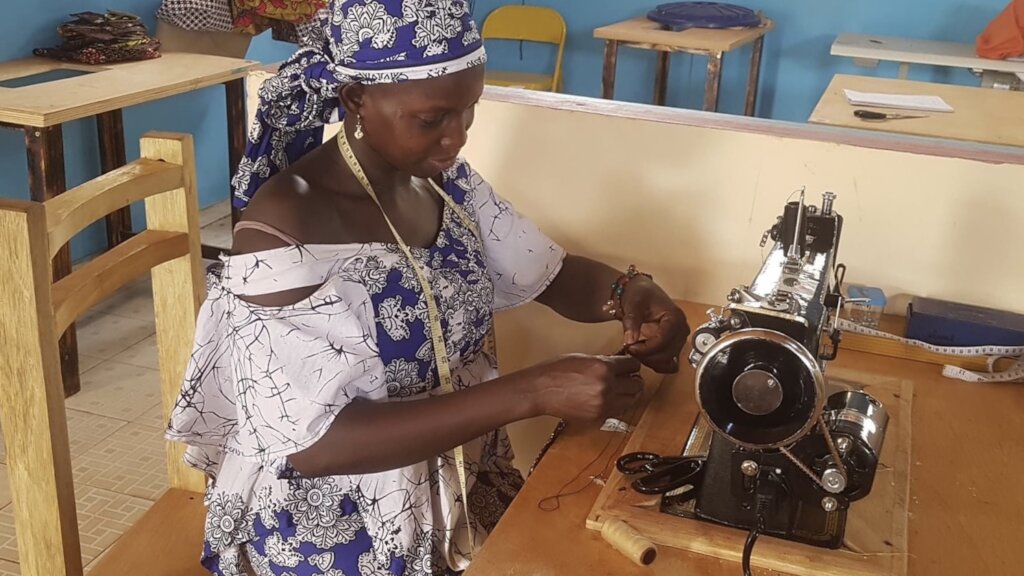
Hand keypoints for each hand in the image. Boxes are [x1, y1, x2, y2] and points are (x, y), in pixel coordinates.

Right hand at [525, 355, 642, 421]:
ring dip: (627, 394)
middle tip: (626, 378)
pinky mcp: (598, 417)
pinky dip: (615, 404)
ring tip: (617, 389)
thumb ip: (604, 362)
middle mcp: (607, 387)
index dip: (631, 364)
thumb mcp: (583, 358)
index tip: (629, 366)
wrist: (540, 391)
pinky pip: (617, 410)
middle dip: (633, 380)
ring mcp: (604, 404)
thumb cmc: (556, 371)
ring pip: (631, 400)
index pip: (633, 365)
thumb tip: (619, 365)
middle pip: (637, 385)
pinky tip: (604, 398)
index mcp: (604, 368)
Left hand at [619, 277, 690, 372]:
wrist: (642, 295)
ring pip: (668, 362)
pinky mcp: (674, 347)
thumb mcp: (634, 304)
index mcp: (675, 317)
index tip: (631, 347)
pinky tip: (643, 355)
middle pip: (668, 354)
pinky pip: (668, 364)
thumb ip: (632, 321)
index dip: (646, 348)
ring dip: (650, 361)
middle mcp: (681, 330)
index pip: (664, 341)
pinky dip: (655, 364)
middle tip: (629, 349)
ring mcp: (679, 340)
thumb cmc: (641, 295)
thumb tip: (630, 339)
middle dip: (646, 356)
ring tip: (635, 351)